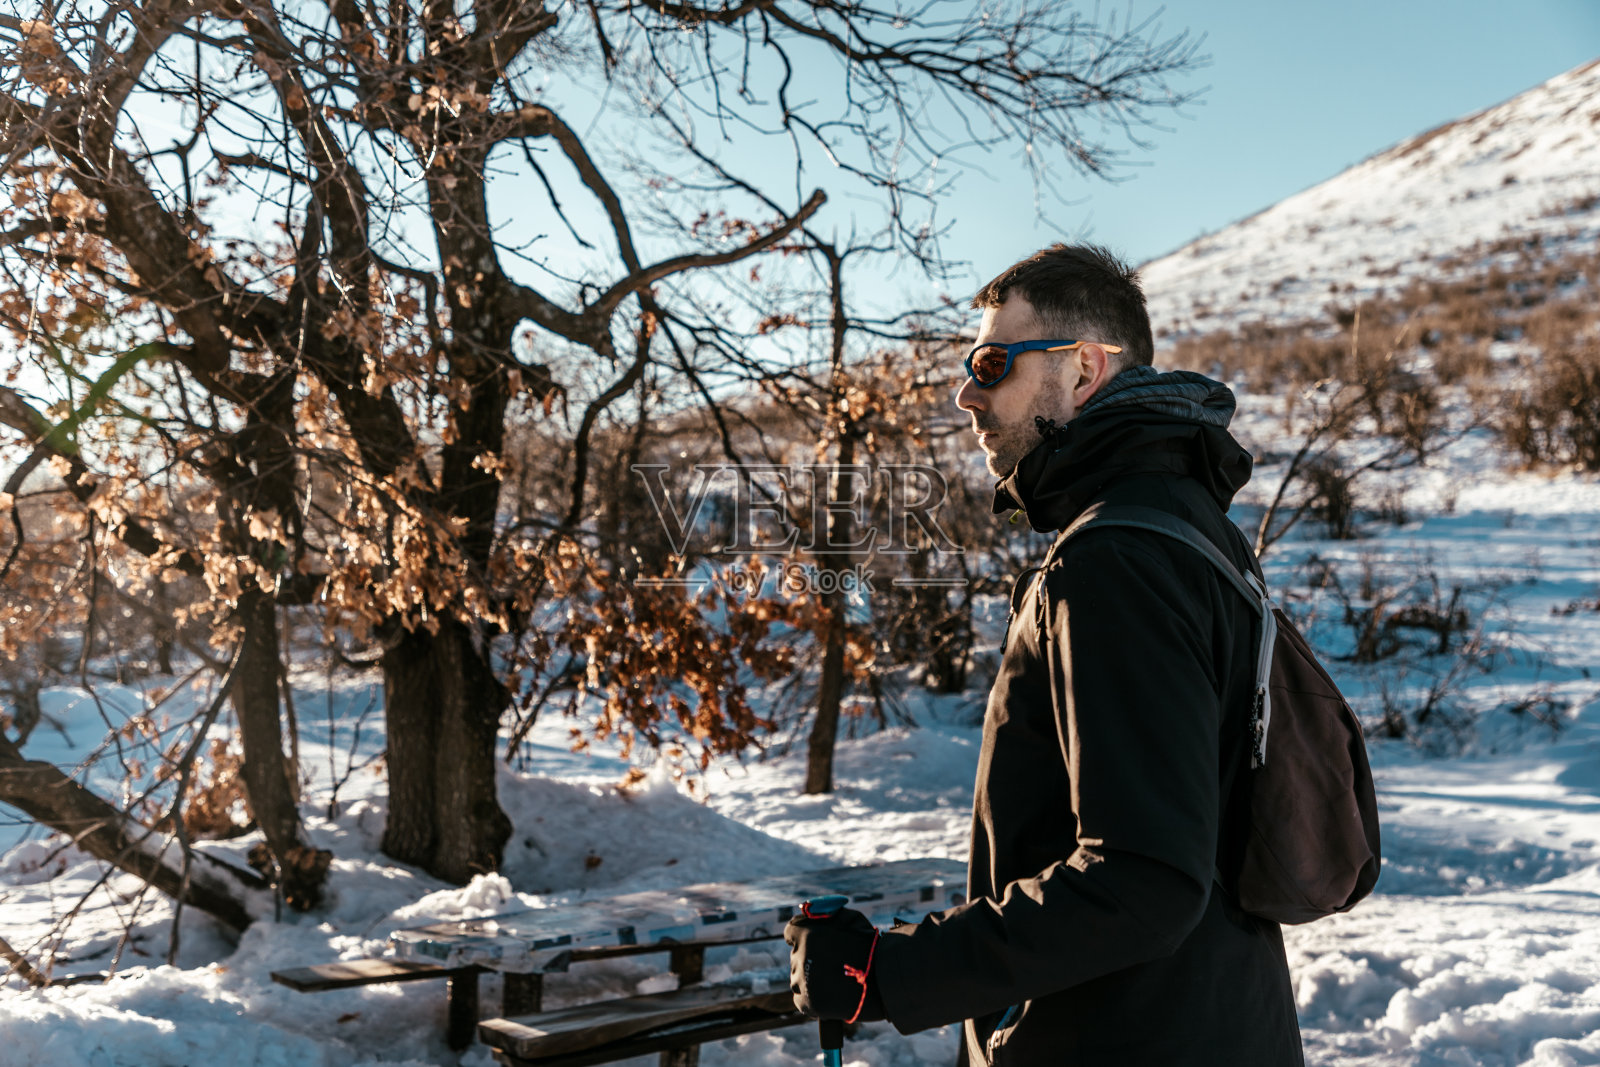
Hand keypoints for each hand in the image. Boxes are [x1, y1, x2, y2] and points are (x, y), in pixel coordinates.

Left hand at [784, 905, 885, 1022]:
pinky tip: (830, 994)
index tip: (810, 942)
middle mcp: (801, 956)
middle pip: (796, 956)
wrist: (887, 982)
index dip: (801, 936)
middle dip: (811, 959)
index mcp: (809, 934)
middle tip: (833, 965)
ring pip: (798, 978)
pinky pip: (801, 999)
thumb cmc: (873, 948)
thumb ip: (827, 916)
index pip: (791, 932)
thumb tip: (808, 915)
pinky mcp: (808, 1003)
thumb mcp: (852, 920)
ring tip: (835, 981)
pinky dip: (811, 998)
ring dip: (811, 978)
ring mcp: (804, 981)